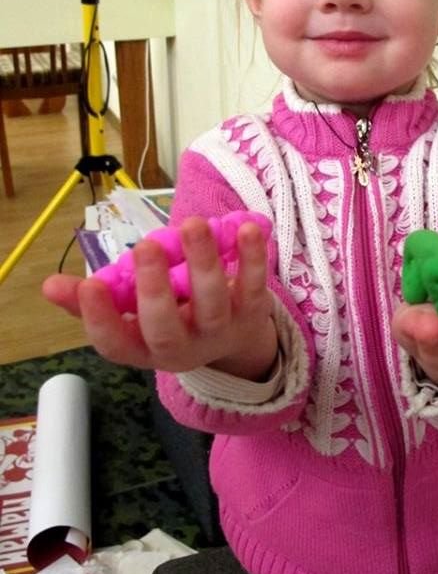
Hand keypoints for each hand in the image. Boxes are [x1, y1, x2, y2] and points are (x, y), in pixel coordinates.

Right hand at [42, 218, 277, 377]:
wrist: (232, 339)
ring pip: (211, 303)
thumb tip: (48, 286)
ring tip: (192, 225)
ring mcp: (219, 331)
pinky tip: (249, 230)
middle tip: (144, 247)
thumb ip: (91, 302)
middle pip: (165, 327)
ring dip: (203, 262)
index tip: (88, 286)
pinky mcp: (252, 312)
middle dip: (154, 289)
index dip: (100, 319)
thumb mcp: (130, 316)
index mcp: (144, 348)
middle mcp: (181, 347)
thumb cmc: (167, 317)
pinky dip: (253, 258)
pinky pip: (254, 286)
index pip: (116, 344)